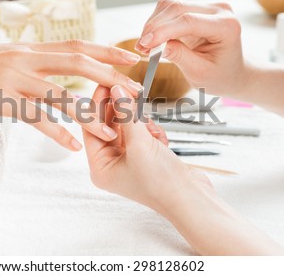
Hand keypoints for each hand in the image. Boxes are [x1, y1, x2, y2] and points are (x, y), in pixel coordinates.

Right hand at [0, 40, 143, 150]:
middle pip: (78, 63)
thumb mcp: (7, 59)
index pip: (78, 46)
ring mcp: (14, 77)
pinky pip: (35, 117)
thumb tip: (53, 74)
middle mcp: (28, 59)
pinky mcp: (0, 98)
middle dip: (110, 75)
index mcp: (32, 50)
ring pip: (60, 95)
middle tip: (135, 91)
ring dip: (87, 114)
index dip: (106, 50)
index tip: (130, 57)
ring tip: (109, 131)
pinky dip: (56, 132)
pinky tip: (71, 145)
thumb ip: (32, 65)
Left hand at [82, 84, 210, 211]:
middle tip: (128, 88)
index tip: (106, 83)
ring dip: (141, 123)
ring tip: (150, 126)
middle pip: (110, 126)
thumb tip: (116, 88)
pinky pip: (142, 134)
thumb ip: (126, 114)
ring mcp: (129, 160)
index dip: (98, 105)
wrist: (192, 199)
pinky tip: (161, 140)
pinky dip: (152, 132)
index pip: (91, 129)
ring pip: (128, 128)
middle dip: (122, 111)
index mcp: (100, 167)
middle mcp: (111, 164)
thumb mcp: (140, 144)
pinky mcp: (145, 157)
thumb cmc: (161, 180)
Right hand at [135, 0, 248, 96]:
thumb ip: (179, 56)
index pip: (189, 21)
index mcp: (226, 26)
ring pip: (170, 6)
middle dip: (154, 27)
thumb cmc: (220, 76)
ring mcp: (207, 7)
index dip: (162, 31)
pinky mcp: (196, 9)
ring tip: (145, 46)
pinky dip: (157, 24)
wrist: (232, 72)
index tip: (145, 44)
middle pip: (177, 8)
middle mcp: (219, 10)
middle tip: (140, 48)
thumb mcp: (200, 73)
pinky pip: (170, 10)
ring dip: (153, 25)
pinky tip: (153, 40)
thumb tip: (156, 45)